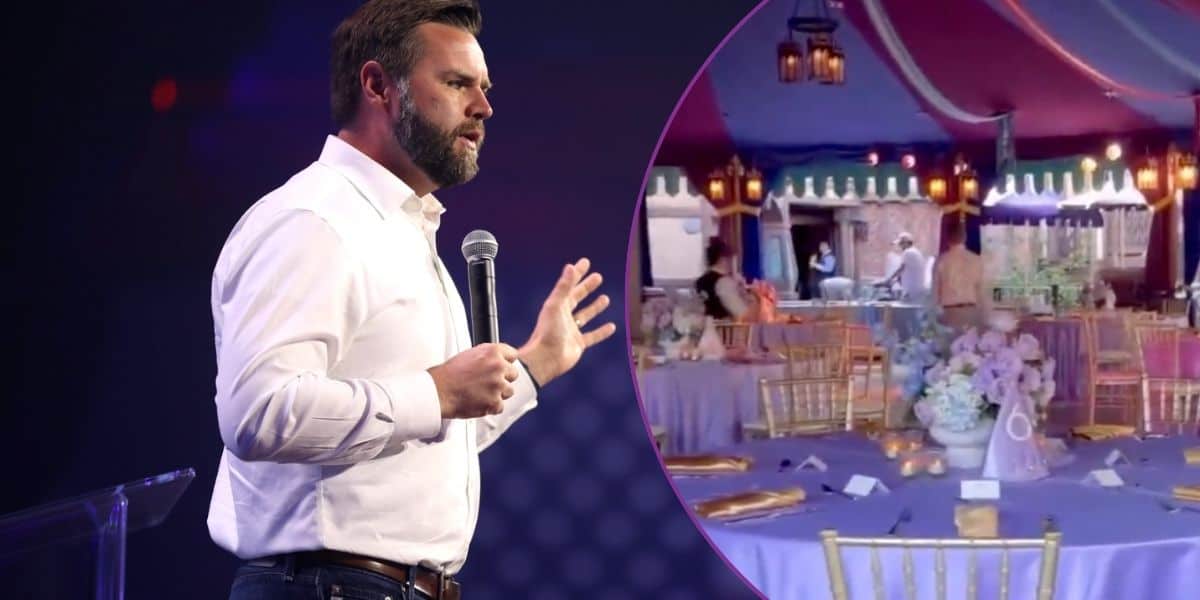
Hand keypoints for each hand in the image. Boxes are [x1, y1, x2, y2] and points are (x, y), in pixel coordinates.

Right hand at [428, 343, 520, 418]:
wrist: (439, 391)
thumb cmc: (449, 374)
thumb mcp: (470, 355)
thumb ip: (488, 356)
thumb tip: (501, 360)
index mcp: (493, 351)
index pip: (513, 355)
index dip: (506, 362)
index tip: (502, 367)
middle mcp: (498, 366)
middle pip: (513, 374)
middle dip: (503, 379)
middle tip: (488, 382)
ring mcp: (498, 385)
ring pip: (509, 391)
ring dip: (498, 393)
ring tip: (481, 392)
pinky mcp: (494, 402)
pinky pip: (500, 406)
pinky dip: (491, 407)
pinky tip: (478, 401)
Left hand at [519, 258, 616, 385]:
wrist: (545, 360)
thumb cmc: (548, 333)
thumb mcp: (556, 306)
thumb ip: (563, 287)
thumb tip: (570, 266)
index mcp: (557, 306)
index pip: (569, 285)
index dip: (577, 274)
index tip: (585, 262)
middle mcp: (563, 316)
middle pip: (577, 298)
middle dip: (587, 287)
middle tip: (598, 277)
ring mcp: (571, 330)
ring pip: (585, 316)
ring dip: (595, 307)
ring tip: (605, 298)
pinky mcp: (578, 344)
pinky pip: (592, 336)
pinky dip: (601, 332)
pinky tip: (611, 326)